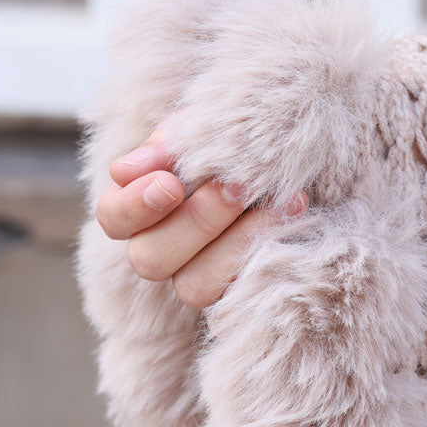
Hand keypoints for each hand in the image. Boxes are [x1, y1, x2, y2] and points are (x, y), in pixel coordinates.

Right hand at [95, 127, 307, 308]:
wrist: (314, 155)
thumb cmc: (249, 136)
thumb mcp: (210, 126)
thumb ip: (171, 144)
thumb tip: (124, 171)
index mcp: (143, 206)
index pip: (113, 218)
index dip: (135, 206)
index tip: (172, 183)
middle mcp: (163, 250)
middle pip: (149, 260)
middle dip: (196, 221)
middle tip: (238, 186)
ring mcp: (199, 278)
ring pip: (192, 287)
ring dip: (235, 244)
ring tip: (283, 201)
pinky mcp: (238, 297)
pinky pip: (237, 301)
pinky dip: (264, 261)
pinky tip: (294, 223)